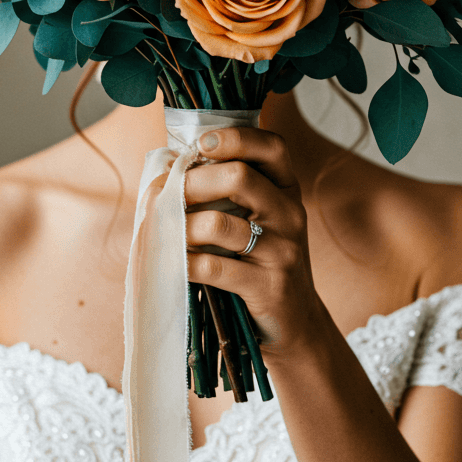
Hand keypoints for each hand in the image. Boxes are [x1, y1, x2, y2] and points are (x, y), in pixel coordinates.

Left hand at [184, 126, 323, 351]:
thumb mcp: (258, 220)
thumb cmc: (260, 263)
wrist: (295, 324)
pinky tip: (177, 264)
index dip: (235, 137)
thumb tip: (170, 166)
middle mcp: (290, 214)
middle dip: (192, 182)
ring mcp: (283, 251)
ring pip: (219, 224)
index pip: (271, 146)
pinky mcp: (268, 287)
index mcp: (287, 189)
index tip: (200, 145)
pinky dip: (186, 263)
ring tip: (166, 235)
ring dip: (181, 227)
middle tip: (167, 196)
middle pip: (239, 177)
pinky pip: (214, 267)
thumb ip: (228, 191)